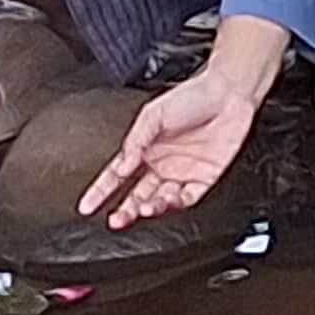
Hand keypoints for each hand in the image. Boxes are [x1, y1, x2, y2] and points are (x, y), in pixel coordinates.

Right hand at [80, 70, 263, 228]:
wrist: (228, 94)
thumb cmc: (192, 96)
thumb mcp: (154, 114)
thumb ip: (136, 142)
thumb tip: (123, 166)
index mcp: (145, 148)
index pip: (117, 175)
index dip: (101, 192)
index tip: (86, 206)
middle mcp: (161, 163)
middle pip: (138, 195)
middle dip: (125, 210)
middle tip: (115, 220)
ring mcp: (182, 172)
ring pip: (160, 200)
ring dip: (149, 208)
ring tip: (142, 209)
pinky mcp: (203, 178)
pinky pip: (188, 198)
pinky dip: (176, 203)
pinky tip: (168, 201)